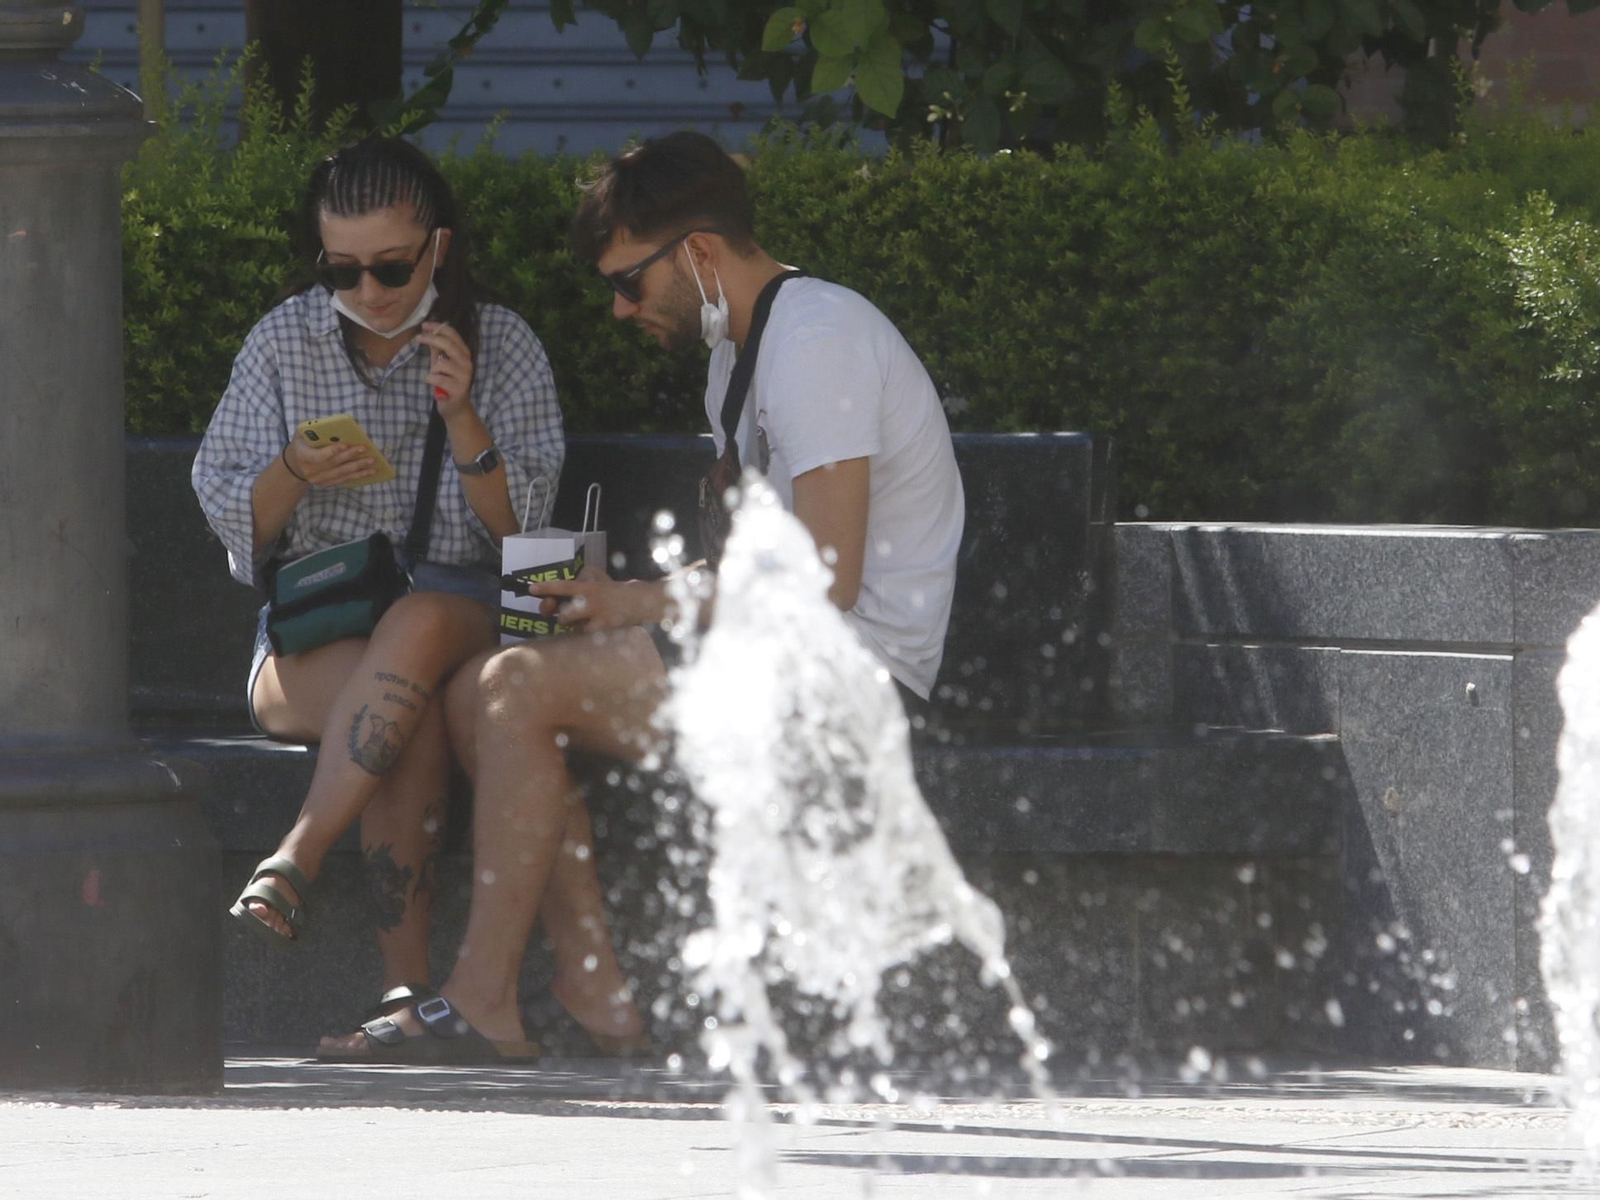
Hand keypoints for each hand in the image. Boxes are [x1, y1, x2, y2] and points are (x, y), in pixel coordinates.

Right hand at [285, 435, 374, 487]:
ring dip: (359, 467)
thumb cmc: (301, 444)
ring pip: (342, 473)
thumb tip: (332, 424)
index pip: (319, 456)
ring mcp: (319, 480)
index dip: (332, 451)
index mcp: (303, 456)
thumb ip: (312, 429)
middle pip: (334, 463)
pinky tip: (369, 471)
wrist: (294, 465)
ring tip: (372, 462)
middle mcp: (311, 471)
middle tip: (364, 449)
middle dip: (351, 456)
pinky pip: (344, 479)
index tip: (345, 444)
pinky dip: (358, 475)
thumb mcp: (301, 434)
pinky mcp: (327, 484)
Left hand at [417, 321, 474, 419]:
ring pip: (441, 364)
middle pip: (449, 344)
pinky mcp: (458, 389)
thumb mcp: (441, 362)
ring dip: (433, 369)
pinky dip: (430, 380)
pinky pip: (437, 379)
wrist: (456, 408)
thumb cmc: (447, 383)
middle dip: (431, 338)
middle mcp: (467, 363)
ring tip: (434, 376)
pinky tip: (433, 384)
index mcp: (464, 354)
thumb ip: (437, 348)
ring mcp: (464, 377)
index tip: (424, 325)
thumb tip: (429, 331)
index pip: (453, 335)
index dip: (438, 328)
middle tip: (418, 338)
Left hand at [528, 577, 664, 632]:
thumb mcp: (599, 578)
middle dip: (561, 618)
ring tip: (584, 621)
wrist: (641, 601)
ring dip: (574, 626)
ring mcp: (598, 616)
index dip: (546, 588)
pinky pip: (587, 635)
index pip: (563, 586)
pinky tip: (596, 628)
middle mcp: (591, 601)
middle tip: (563, 616)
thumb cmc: (617, 590)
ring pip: (574, 627)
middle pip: (564, 615)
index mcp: (588, 587)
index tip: (531, 589)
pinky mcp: (605, 628)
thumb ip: (581, 581)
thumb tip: (560, 593)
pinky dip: (587, 633)